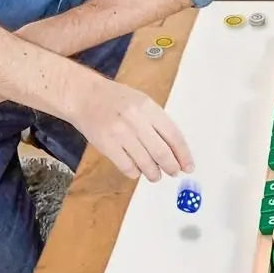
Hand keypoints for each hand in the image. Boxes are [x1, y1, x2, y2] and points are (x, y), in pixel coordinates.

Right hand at [67, 73, 193, 182]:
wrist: (84, 96)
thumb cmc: (117, 99)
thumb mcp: (142, 102)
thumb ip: (157, 122)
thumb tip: (174, 148)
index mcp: (149, 108)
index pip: (173, 135)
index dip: (183, 153)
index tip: (188, 165)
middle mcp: (136, 120)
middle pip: (161, 151)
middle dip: (171, 166)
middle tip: (174, 172)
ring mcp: (120, 133)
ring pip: (144, 161)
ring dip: (153, 173)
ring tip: (156, 176)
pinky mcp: (105, 145)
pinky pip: (126, 165)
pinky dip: (134, 172)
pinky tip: (137, 172)